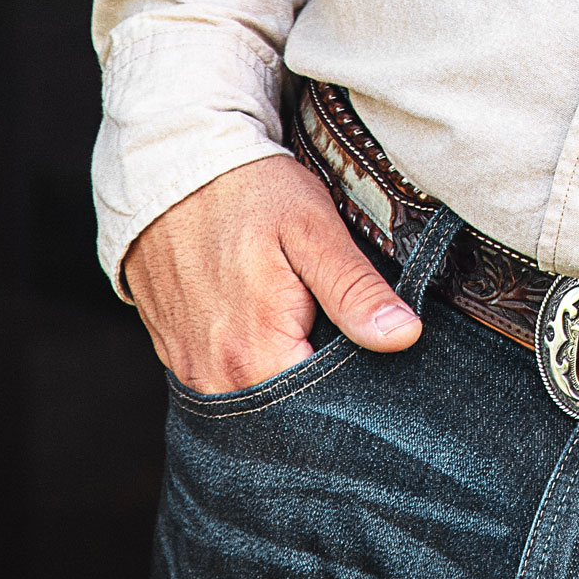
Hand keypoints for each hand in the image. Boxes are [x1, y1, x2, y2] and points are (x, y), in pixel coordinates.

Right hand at [124, 153, 422, 392]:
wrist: (173, 165)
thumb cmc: (249, 192)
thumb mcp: (313, 229)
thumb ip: (355, 290)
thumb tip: (405, 336)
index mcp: (256, 357)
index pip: (322, 410)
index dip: (356, 388)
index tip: (375, 358)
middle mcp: (216, 380)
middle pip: (286, 413)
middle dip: (321, 389)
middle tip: (342, 334)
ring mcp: (190, 370)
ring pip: (255, 401)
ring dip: (285, 375)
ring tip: (308, 328)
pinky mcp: (176, 354)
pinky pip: (223, 381)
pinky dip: (251, 365)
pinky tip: (270, 328)